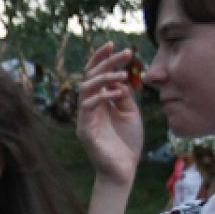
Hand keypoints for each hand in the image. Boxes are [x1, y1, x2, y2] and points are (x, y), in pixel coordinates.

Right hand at [76, 42, 143, 186]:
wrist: (123, 170)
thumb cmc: (126, 142)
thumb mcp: (130, 113)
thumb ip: (123, 96)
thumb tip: (119, 79)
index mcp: (98, 102)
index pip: (94, 75)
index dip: (100, 58)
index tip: (112, 44)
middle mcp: (87, 108)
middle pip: (89, 78)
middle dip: (105, 62)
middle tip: (124, 52)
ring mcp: (84, 119)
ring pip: (85, 90)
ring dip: (104, 78)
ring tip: (122, 74)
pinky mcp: (85, 130)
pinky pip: (88, 107)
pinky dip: (103, 97)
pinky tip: (119, 93)